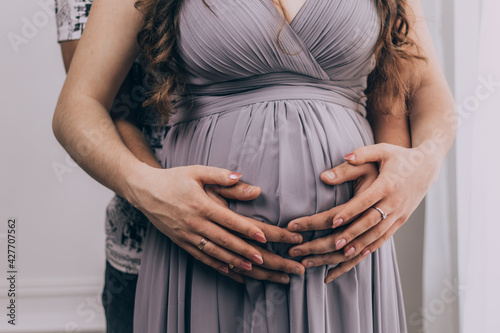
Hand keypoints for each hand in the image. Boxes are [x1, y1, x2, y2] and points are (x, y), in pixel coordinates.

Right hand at [126, 164, 303, 282]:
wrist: (143, 191)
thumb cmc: (173, 179)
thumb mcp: (196, 171)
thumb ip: (220, 176)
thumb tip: (244, 178)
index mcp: (201, 205)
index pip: (228, 220)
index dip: (247, 229)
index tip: (264, 237)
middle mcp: (194, 223)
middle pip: (225, 240)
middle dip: (247, 251)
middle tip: (266, 259)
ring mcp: (187, 235)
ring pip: (215, 253)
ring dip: (235, 262)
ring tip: (253, 269)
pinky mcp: (181, 242)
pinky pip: (201, 257)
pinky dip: (217, 266)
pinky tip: (231, 272)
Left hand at [287, 143, 437, 282]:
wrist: (428, 167)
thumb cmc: (399, 157)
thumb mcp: (382, 150)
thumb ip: (361, 154)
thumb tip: (343, 157)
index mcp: (387, 185)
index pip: (365, 201)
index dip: (349, 212)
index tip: (333, 221)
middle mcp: (394, 202)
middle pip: (369, 222)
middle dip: (350, 235)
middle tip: (331, 244)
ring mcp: (399, 214)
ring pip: (377, 235)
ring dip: (358, 246)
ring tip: (340, 255)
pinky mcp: (401, 221)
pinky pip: (385, 238)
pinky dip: (371, 247)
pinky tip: (356, 256)